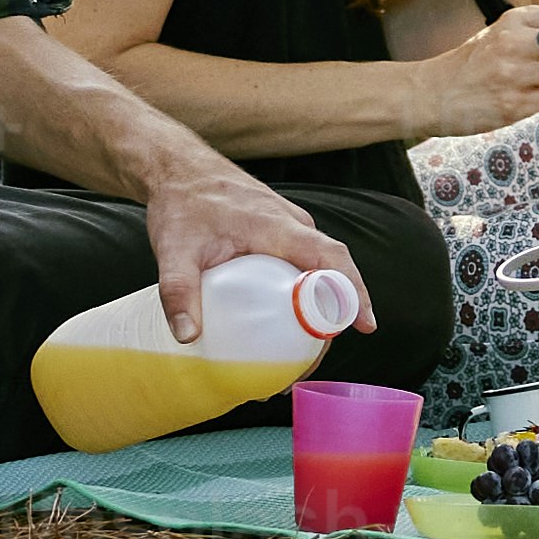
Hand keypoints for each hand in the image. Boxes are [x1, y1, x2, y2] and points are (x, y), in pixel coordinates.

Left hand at [136, 158, 362, 343]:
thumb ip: (178, 291)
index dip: (353, 292)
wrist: (177, 169)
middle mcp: (293, 226)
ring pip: (317, 274)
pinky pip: (302, 268)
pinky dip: (301, 299)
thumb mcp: (173, 249)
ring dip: (315, 315)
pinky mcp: (279, 235)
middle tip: (304, 368)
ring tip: (290, 360)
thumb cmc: (181, 202)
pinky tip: (281, 328)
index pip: (331, 259)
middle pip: (330, 276)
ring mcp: (288, 229)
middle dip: (327, 325)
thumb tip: (188, 336)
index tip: (365, 325)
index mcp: (278, 226)